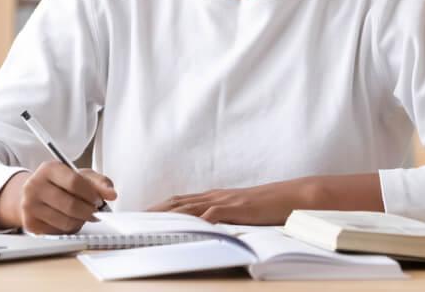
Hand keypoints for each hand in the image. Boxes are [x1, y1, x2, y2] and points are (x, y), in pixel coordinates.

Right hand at [0, 161, 116, 233]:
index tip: (100, 200)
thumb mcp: (79, 176)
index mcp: (48, 169)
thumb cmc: (59, 184)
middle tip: (95, 212)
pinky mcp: (30, 224)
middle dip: (89, 211)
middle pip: (71, 205)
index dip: (91, 194)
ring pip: (65, 221)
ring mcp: (29, 206)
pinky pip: (58, 232)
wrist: (32, 194)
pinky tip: (68, 220)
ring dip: (80, 221)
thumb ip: (98, 182)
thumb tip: (111, 194)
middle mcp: (35, 186)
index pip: (74, 182)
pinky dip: (69, 228)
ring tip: (82, 215)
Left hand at [146, 177, 317, 224]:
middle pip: (178, 202)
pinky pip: (212, 215)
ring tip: (149, 224)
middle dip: (155, 211)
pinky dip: (197, 221)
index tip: (141, 215)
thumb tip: (206, 227)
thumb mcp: (238, 212)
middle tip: (134, 220)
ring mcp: (225, 201)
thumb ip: (222, 217)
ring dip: (168, 215)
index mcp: (214, 197)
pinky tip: (185, 228)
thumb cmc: (266, 206)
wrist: (290, 196)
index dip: (160, 208)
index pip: (180, 201)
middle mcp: (215, 196)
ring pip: (190, 207)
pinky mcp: (236, 209)